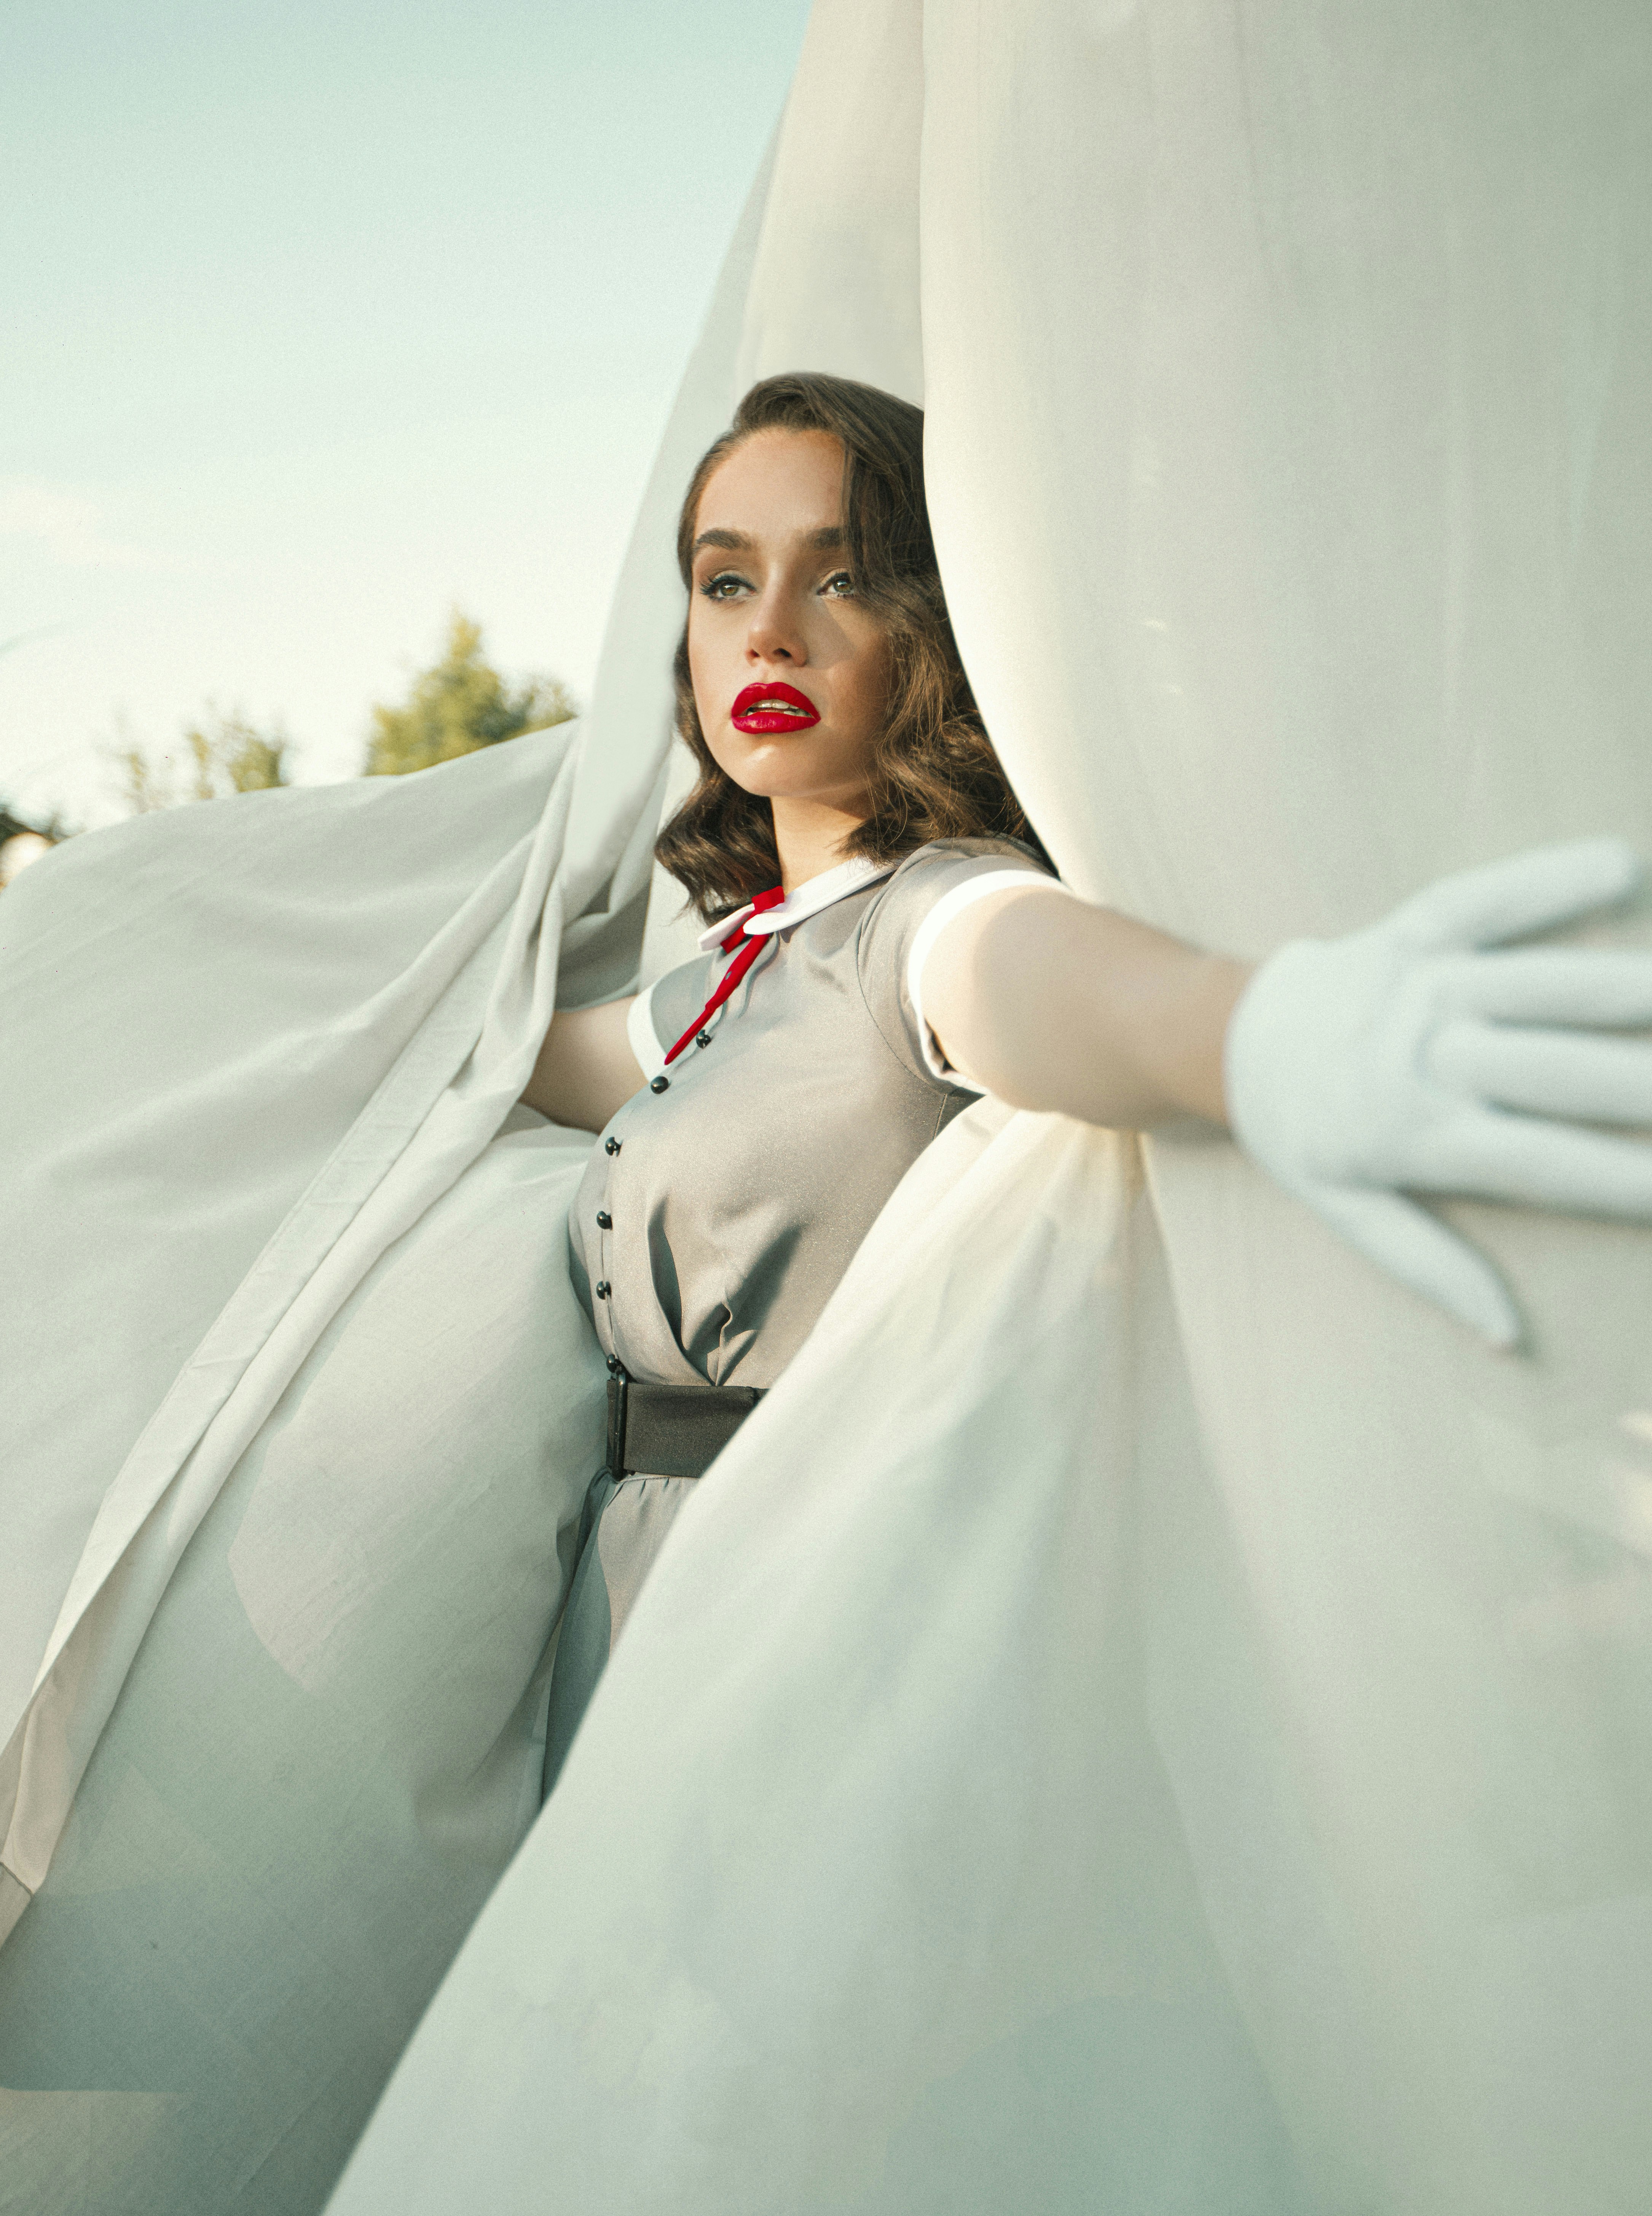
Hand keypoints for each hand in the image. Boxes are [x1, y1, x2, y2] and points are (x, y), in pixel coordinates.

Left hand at [1224, 839, 1651, 1346]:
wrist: (1227, 1040)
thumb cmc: (1304, 1134)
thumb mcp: (1347, 1210)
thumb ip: (1429, 1268)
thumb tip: (1508, 1338)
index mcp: (1411, 1135)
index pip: (1541, 1166)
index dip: (1621, 1183)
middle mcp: (1421, 1057)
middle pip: (1559, 1072)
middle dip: (1648, 1085)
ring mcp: (1416, 986)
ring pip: (1540, 985)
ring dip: (1628, 987)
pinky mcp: (1409, 930)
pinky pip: (1485, 899)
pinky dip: (1551, 880)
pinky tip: (1621, 868)